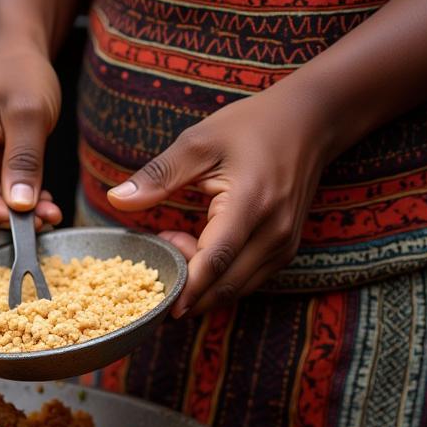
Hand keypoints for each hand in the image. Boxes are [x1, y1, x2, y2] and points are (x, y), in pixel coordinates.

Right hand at [0, 42, 62, 227]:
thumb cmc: (20, 72)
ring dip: (9, 213)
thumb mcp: (30, 112)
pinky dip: (11, 203)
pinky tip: (39, 200)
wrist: (17, 55)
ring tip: (47, 209)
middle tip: (44, 217)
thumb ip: (24, 161)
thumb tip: (21, 206)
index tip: (20, 219)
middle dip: (0, 215)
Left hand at [107, 86, 333, 317]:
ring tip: (178, 244)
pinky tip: (197, 250)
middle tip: (157, 262)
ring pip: (236, 290)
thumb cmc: (252, 127)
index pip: (215, 260)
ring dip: (201, 285)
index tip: (158, 305)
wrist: (311, 121)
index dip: (185, 288)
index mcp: (251, 203)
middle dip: (186, 289)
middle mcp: (274, 232)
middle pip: (225, 285)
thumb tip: (115, 198)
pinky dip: (218, 279)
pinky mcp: (285, 252)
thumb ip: (158, 175)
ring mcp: (283, 245)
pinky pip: (246, 280)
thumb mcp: (199, 142)